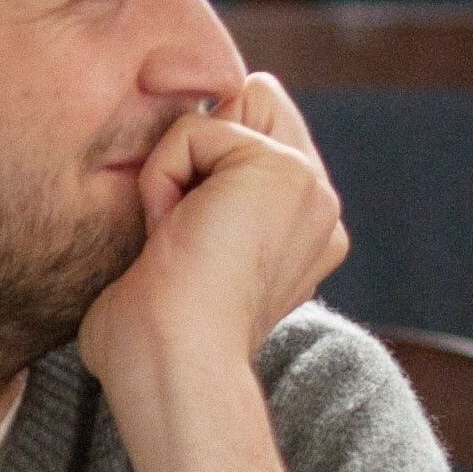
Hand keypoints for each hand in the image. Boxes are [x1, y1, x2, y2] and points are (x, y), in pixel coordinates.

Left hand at [79, 74, 349, 394]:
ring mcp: (309, 186)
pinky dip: (163, 177)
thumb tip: (173, 160)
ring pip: (223, 114)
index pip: (259, 135)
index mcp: (304, 233)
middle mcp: (318, 208)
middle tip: (185, 235)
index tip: (187, 238)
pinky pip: (193, 128)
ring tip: (180, 238)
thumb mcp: (181, 260)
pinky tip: (174, 234)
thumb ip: (197, 205)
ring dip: (179, 171)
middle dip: (202, 154)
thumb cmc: (153, 339)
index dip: (209, 162)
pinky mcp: (280, 167)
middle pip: (253, 105)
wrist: (174, 365)